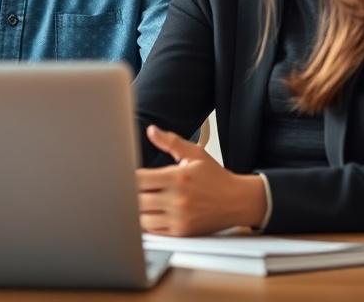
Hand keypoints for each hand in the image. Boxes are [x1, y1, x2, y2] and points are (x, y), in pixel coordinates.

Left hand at [136, 125, 266, 235]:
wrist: (238, 201)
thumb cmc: (216, 177)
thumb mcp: (195, 154)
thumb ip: (171, 142)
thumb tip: (152, 130)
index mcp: (178, 178)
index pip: (140, 179)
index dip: (128, 176)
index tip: (124, 173)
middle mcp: (177, 199)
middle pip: (138, 199)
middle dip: (130, 193)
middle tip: (124, 188)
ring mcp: (179, 218)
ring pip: (142, 218)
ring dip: (136, 210)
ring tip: (135, 202)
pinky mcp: (182, 232)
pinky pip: (155, 231)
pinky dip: (146, 224)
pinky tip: (145, 214)